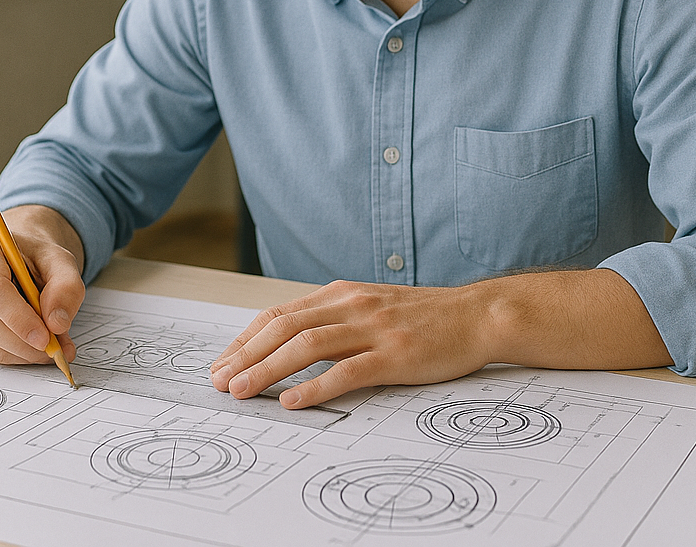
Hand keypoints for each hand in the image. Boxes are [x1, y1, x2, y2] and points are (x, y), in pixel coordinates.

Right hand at [0, 204, 85, 365]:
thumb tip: (57, 324)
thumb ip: (66, 287)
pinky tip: (29, 348)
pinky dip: (7, 355)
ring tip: (47, 349)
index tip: (45, 338)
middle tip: (52, 349)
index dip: (19, 319)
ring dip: (16, 352)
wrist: (21, 260)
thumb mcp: (62, 262)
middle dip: (20, 342)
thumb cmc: (37, 258)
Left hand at [210, 280, 494, 408]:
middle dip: (245, 354)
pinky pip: (348, 372)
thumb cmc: (425, 317)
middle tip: (219, 379)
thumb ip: (336, 321)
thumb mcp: (372, 307)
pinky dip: (315, 387)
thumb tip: (292, 344)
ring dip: (268, 369)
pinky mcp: (396, 354)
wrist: (477, 315)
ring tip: (242, 390)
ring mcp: (374, 328)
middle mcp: (352, 305)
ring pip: (308, 346)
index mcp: (343, 294)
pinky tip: (293, 402)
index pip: (280, 313)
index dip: (246, 338)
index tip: (223, 361)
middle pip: (285, 326)